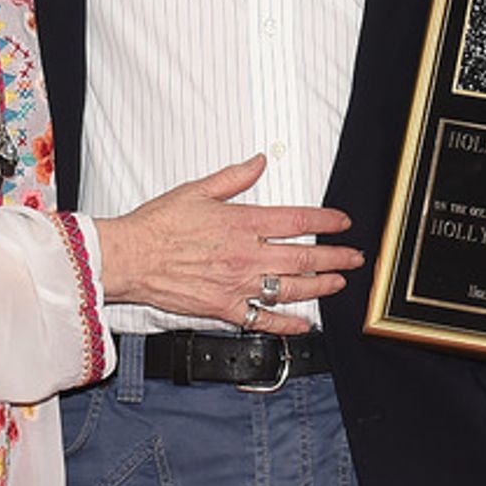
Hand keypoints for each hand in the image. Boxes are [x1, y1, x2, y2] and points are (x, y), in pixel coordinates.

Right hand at [95, 155, 362, 333]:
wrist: (130, 257)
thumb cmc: (158, 225)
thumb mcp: (197, 190)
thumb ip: (234, 177)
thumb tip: (259, 162)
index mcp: (242, 222)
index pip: (297, 219)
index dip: (326, 220)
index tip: (342, 222)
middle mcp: (246, 255)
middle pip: (304, 256)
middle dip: (336, 257)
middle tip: (354, 257)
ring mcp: (238, 284)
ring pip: (291, 288)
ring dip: (321, 287)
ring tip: (338, 284)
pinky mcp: (224, 307)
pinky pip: (263, 319)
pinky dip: (287, 324)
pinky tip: (304, 324)